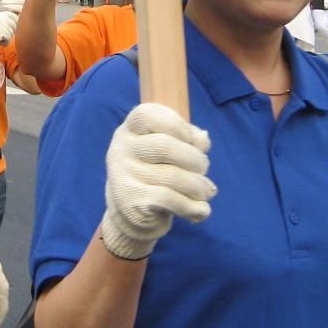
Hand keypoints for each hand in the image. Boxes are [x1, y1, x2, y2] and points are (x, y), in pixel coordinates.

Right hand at [0, 10, 16, 48]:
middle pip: (15, 24)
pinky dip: (4, 43)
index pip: (13, 15)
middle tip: (3, 36)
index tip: (11, 28)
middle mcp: (1, 17)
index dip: (14, 22)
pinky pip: (8, 39)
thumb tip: (15, 23)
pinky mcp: (2, 31)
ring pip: (12, 33)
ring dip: (7, 38)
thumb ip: (3, 20)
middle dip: (11, 32)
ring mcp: (2, 24)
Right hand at [99, 103, 213, 260]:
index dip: (178, 125)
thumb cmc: (156, 172)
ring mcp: (122, 176)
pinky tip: (202, 210)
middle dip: (195, 159)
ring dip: (198, 186)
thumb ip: (188, 139)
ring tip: (206, 191)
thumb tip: (203, 139)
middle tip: (204, 169)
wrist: (131, 213)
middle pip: (165, 146)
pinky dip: (193, 206)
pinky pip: (169, 200)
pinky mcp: (129, 202)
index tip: (191, 141)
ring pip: (172, 176)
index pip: (148, 115)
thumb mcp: (170, 150)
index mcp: (129, 130)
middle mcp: (120, 149)